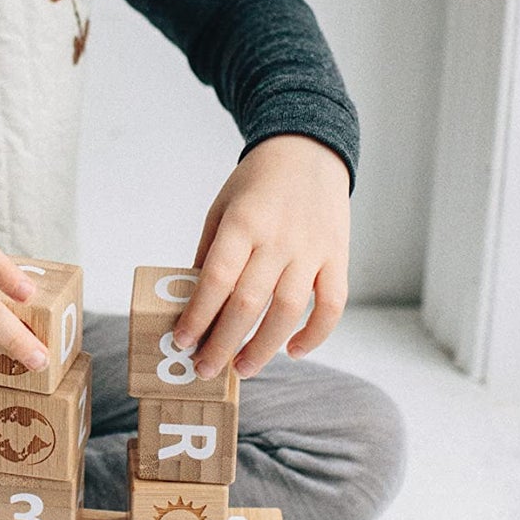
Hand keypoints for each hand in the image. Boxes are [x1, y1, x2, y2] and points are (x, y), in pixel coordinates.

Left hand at [173, 135, 350, 377]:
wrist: (309, 150)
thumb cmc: (256, 184)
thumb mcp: (221, 207)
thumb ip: (209, 253)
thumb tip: (194, 303)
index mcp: (243, 222)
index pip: (216, 279)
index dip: (197, 316)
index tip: (182, 342)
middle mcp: (279, 237)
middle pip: (248, 303)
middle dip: (222, 343)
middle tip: (205, 369)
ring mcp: (312, 249)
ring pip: (288, 311)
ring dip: (263, 347)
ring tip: (242, 368)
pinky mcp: (338, 256)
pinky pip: (332, 305)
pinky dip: (315, 334)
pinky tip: (293, 351)